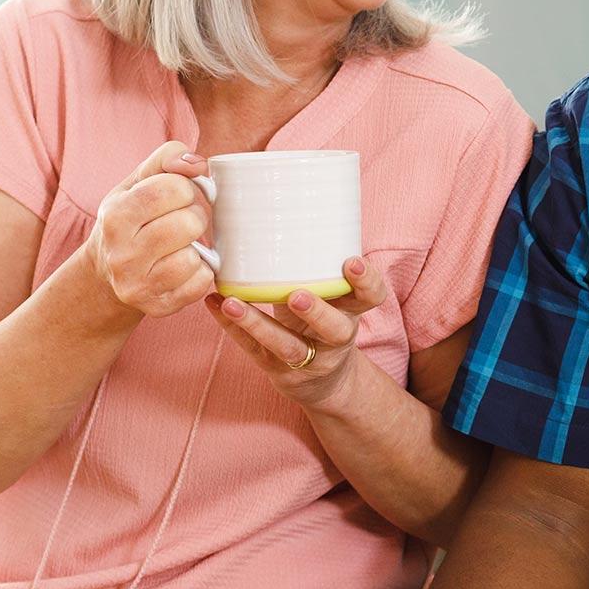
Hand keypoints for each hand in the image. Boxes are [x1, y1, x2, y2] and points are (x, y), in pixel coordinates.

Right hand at [87, 141, 213, 318]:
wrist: (105, 275)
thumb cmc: (130, 220)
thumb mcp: (137, 183)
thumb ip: (166, 159)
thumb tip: (197, 163)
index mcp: (115, 216)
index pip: (173, 188)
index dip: (185, 187)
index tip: (177, 195)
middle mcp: (121, 254)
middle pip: (189, 223)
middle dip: (194, 216)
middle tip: (181, 221)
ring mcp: (137, 285)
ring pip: (194, 257)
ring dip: (197, 248)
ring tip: (180, 245)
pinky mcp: (157, 307)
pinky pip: (200, 283)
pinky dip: (200, 272)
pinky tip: (182, 267)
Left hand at [204, 256, 389, 410]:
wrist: (324, 381)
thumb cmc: (324, 322)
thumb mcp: (337, 299)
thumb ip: (324, 267)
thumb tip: (289, 207)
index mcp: (353, 312)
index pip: (372, 298)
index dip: (367, 282)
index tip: (352, 262)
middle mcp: (335, 338)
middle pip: (335, 329)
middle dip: (317, 312)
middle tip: (298, 294)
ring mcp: (307, 359)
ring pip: (286, 345)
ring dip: (259, 324)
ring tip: (235, 303)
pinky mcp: (278, 370)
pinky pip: (253, 350)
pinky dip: (233, 328)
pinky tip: (216, 305)